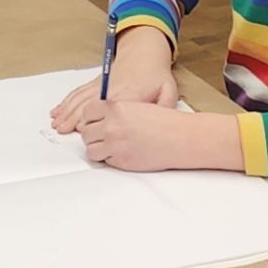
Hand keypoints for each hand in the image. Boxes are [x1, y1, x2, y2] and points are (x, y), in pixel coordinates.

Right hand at [52, 36, 177, 128]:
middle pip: (89, 104)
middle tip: (62, 129)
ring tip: (56, 123)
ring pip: (80, 99)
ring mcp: (101, 85)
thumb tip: (160, 123)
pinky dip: (67, 102)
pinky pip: (78, 93)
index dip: (95, 120)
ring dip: (67, 111)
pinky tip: (58, 111)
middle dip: (74, 118)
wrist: (145, 53)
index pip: (109, 108)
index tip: (83, 130)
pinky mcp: (95, 83)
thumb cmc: (156, 74)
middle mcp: (111, 89)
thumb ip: (165, 108)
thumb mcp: (168, 90)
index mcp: (128, 93)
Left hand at [61, 99, 238, 172]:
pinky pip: (104, 160)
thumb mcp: (136, 107)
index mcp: (116, 108)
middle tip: (106, 136)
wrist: (180, 138)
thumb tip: (99, 119)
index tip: (96, 121)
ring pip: (91, 149)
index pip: (87, 112)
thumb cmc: (164, 122)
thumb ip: (116, 111)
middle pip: (86, 132)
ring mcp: (115, 144)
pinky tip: (122, 152)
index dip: (91, 118)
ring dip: (98, 148)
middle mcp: (112, 126)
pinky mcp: (120, 160)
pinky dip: (109, 158)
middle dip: (94, 135)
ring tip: (112, 146)